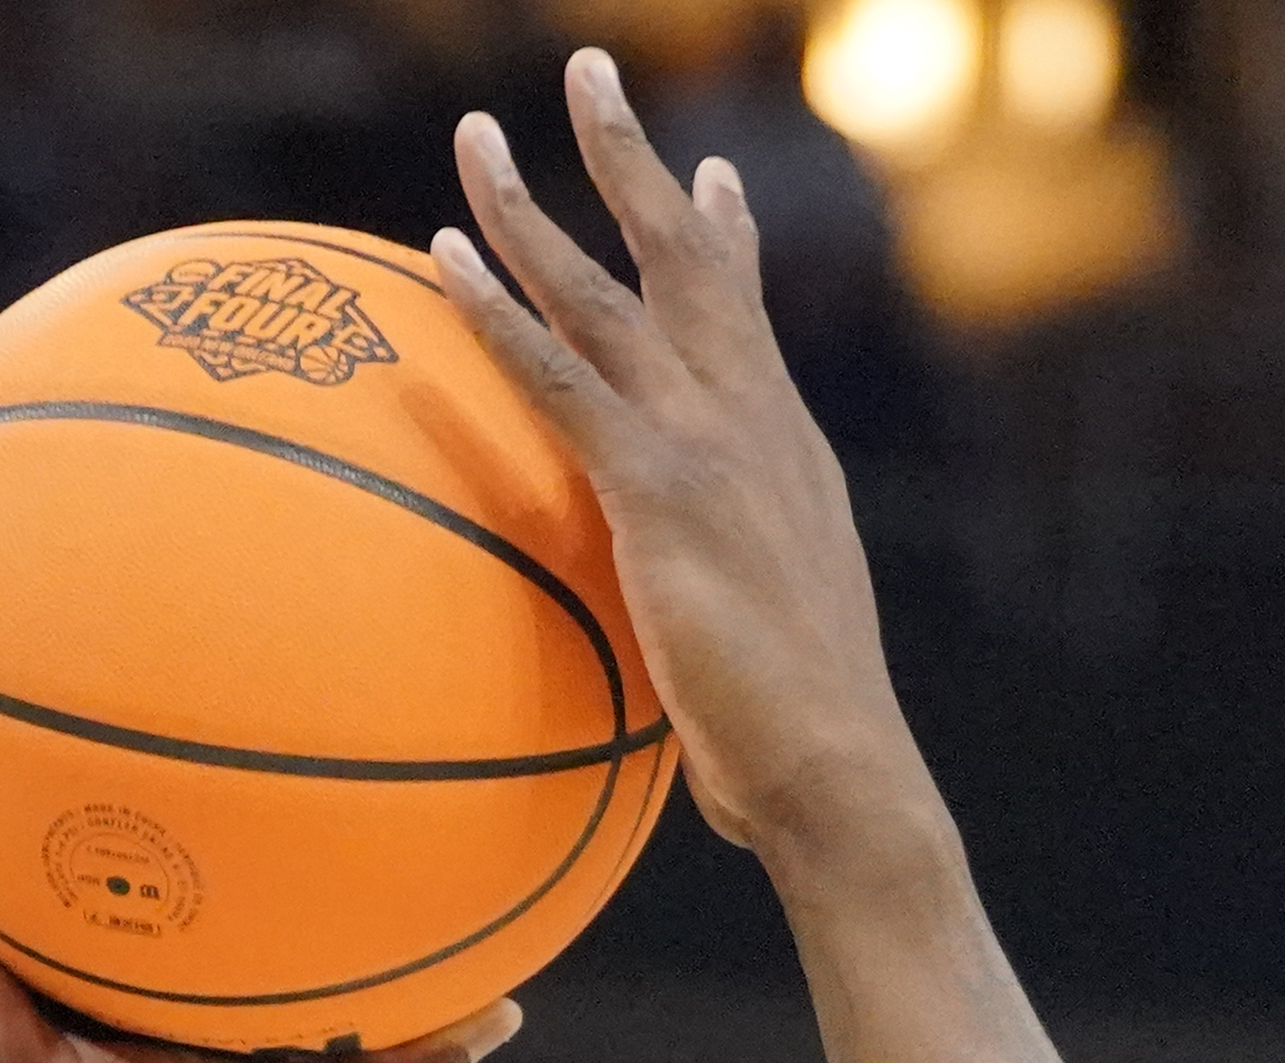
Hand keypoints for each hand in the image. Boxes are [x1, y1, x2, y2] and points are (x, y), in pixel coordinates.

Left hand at [438, 52, 930, 859]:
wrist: (838, 767)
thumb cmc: (800, 742)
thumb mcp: (772, 640)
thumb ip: (737, 603)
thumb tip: (721, 647)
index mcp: (781, 449)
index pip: (745, 320)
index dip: (724, 241)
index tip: (709, 178)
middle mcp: (751, 418)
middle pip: (680, 256)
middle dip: (629, 157)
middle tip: (586, 71)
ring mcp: (709, 443)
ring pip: (607, 292)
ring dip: (533, 206)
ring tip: (472, 139)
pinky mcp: (659, 489)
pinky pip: (560, 378)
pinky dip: (500, 314)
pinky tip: (446, 259)